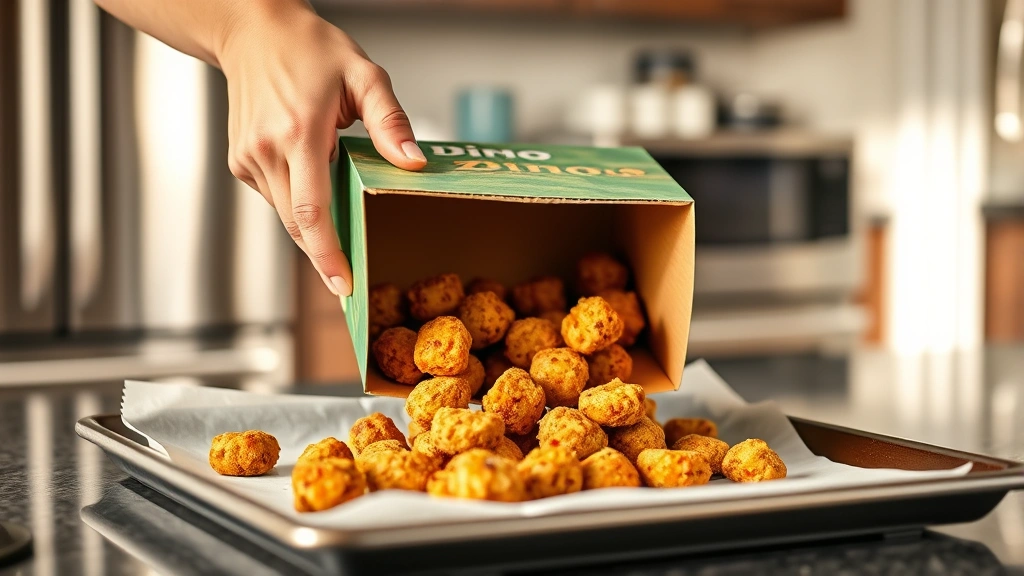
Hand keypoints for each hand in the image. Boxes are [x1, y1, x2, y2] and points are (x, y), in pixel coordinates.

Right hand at [218, 2, 425, 296]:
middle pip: (298, 224)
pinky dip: (298, 202)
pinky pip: (275, 197)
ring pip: (285, 215)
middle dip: (325, 255)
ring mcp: (247, 158)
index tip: (343, 285)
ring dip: (313, 226)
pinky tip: (314, 181)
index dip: (328, 255)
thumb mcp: (364, 75)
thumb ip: (390, 122)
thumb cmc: (311, 48)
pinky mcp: (240, 161)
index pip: (311, 212)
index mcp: (298, 133)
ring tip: (341, 225)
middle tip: (351, 279)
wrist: (253, 30)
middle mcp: (266, 150)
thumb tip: (413, 165)